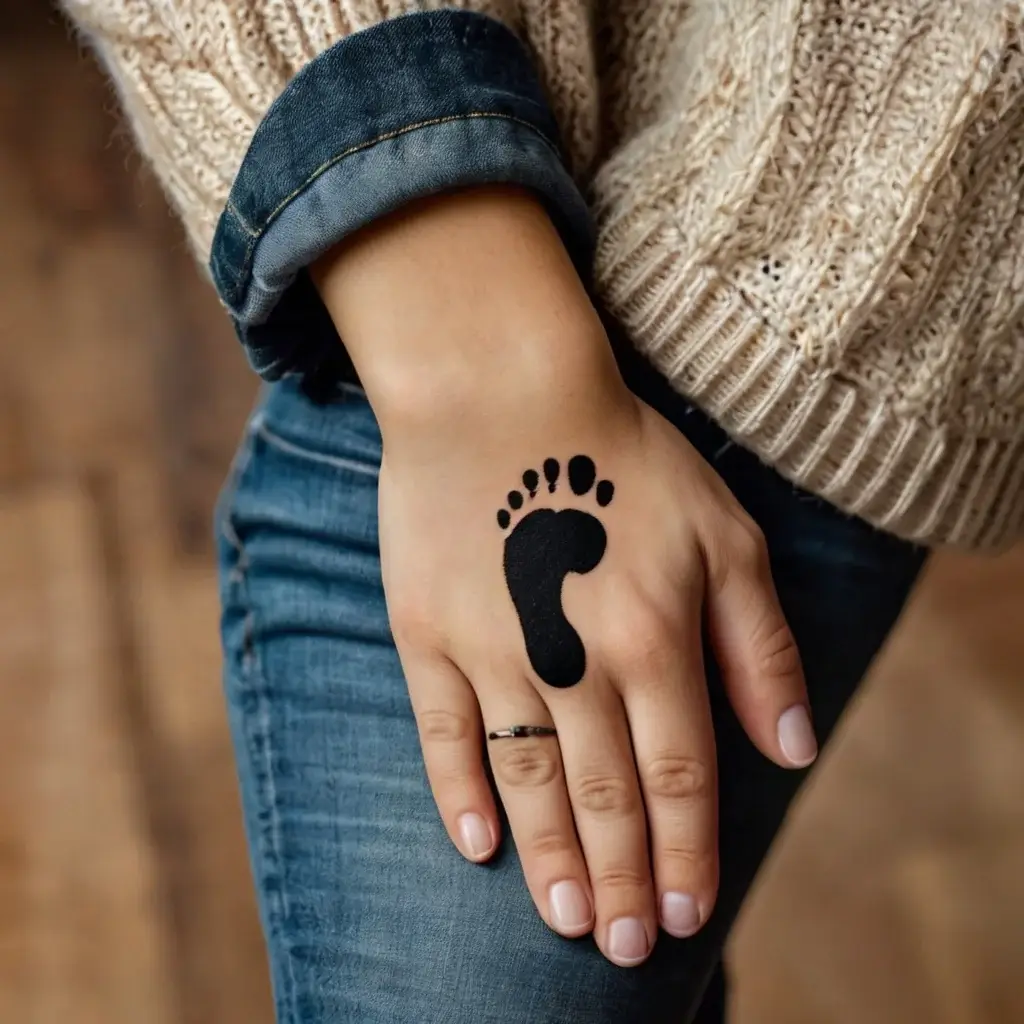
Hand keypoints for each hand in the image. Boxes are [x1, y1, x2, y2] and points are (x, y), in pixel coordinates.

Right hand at [313, 188, 815, 966]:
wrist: (499, 390)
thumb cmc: (622, 455)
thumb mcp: (724, 533)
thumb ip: (761, 646)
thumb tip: (790, 752)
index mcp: (653, 638)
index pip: (680, 777)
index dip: (689, 854)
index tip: (690, 918)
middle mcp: (574, 660)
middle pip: (604, 796)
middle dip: (625, 879)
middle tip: (627, 949)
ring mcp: (492, 651)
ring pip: (528, 781)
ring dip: (551, 860)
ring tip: (569, 920)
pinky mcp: (427, 634)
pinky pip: (443, 733)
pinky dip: (460, 795)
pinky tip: (476, 847)